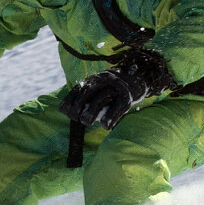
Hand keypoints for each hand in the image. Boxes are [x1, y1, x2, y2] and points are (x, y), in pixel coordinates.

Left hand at [60, 49, 174, 129]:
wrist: (138, 78)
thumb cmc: (114, 89)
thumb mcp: (99, 88)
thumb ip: (87, 97)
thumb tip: (70, 111)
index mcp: (94, 79)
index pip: (78, 89)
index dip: (70, 100)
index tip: (65, 112)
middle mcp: (104, 80)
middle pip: (87, 92)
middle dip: (78, 106)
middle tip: (76, 118)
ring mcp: (116, 87)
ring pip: (101, 98)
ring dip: (91, 112)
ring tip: (86, 122)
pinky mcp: (126, 97)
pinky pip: (117, 107)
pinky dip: (110, 117)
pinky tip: (104, 126)